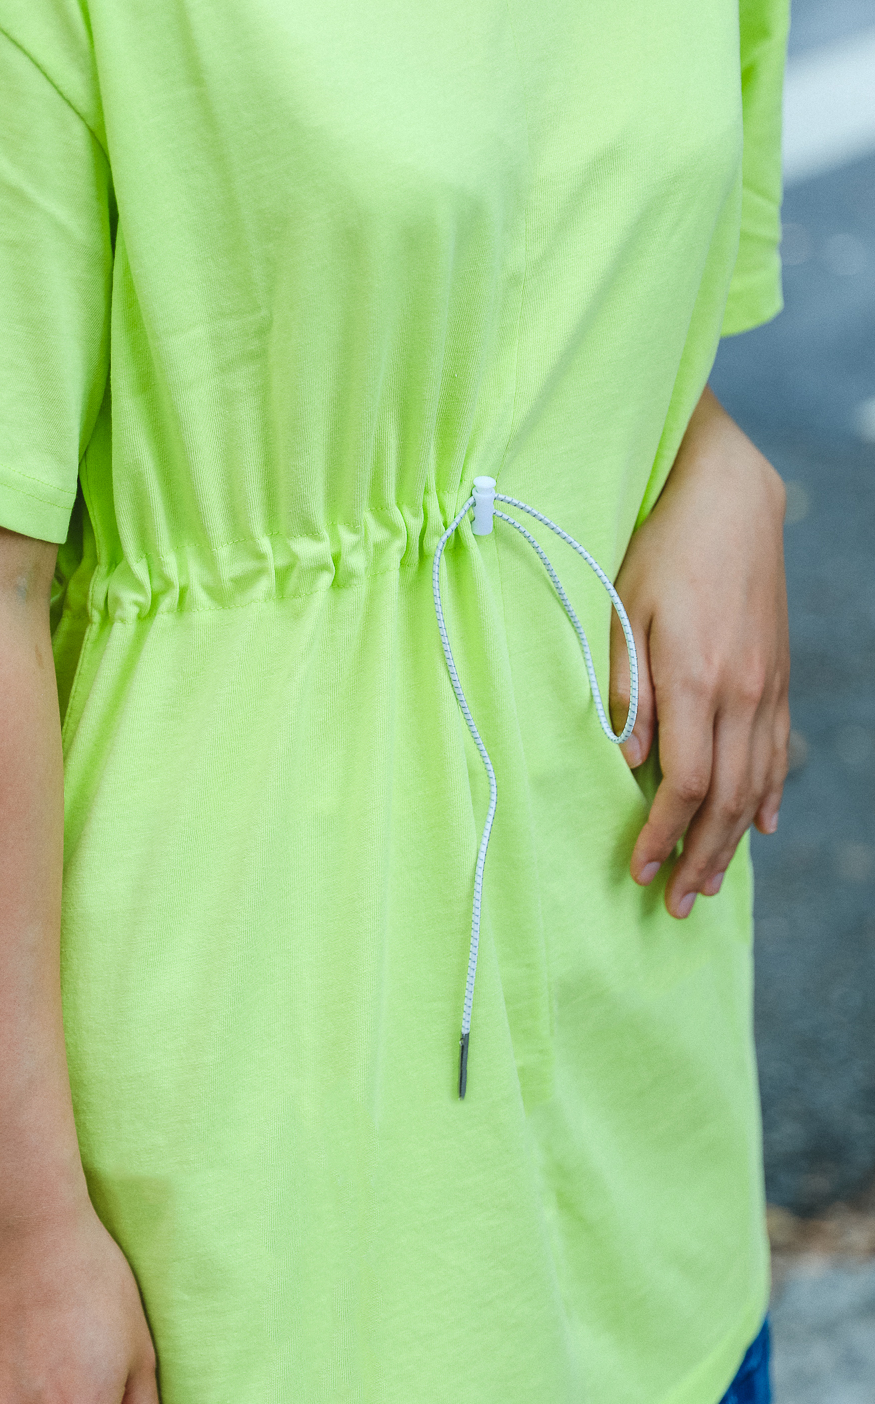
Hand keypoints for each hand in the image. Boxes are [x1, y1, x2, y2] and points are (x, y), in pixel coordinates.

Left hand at [609, 388, 789, 919]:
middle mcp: (743, 691)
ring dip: (732, 841)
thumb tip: (629, 760)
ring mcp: (769, 686)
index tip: (639, 868)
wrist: (728, 499)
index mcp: (696, 679)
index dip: (662, 834)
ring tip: (709, 884)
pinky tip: (759, 826)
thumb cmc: (660, 550)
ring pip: (756, 784)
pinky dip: (769, 795)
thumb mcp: (623, 610)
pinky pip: (779, 751)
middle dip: (700, 857)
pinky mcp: (780, 676)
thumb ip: (626, 688)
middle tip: (676, 904)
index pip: (683, 782)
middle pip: (726, 798)